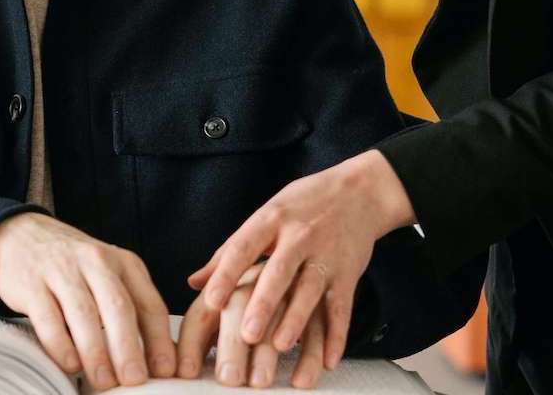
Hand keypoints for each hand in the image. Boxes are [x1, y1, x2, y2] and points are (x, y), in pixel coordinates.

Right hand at [0, 213, 175, 389]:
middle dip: (128, 348)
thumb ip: (132, 308)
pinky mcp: (31, 283)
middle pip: (118, 308)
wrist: (21, 236)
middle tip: (135, 380)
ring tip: (104, 382)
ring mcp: (62, 270)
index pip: (149, 304)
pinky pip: (48, 318)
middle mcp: (96, 262)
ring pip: (84, 314)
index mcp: (124, 263)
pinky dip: (60, 344)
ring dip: (96, 352)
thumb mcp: (109, 275)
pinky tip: (70, 364)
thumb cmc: (74, 266)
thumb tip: (158, 358)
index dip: (159, 340)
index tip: (166, 370)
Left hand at [186, 152, 415, 369]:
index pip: (244, 247)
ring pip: (310, 290)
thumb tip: (194, 283)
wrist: (359, 192)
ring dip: (296, 320)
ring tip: (279, 346)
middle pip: (279, 272)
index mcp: (271, 219)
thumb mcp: (266, 216)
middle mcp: (299, 236)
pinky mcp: (349, 273)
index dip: (226, 275)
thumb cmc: (303, 205)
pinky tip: (327, 360)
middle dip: (263, 303)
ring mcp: (327, 255)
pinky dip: (336, 335)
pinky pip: (342, 307)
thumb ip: (230, 250)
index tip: (211, 302)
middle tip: (245, 334)